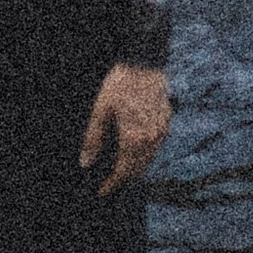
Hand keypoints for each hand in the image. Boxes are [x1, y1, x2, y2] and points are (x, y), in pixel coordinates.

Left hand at [80, 62, 171, 194]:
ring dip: (136, 167)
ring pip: (149, 159)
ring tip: (121, 168)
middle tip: (109, 181)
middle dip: (124, 177)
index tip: (101, 190)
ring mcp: (161, 130)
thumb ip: (93, 139)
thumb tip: (86, 162)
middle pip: (138, 169)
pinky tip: (136, 149)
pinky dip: (146, 153)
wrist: (144, 62)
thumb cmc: (120, 84)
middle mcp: (151, 139)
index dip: (111, 183)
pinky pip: (156, 145)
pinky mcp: (166, 120)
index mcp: (134, 139)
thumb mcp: (100, 110)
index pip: (123, 172)